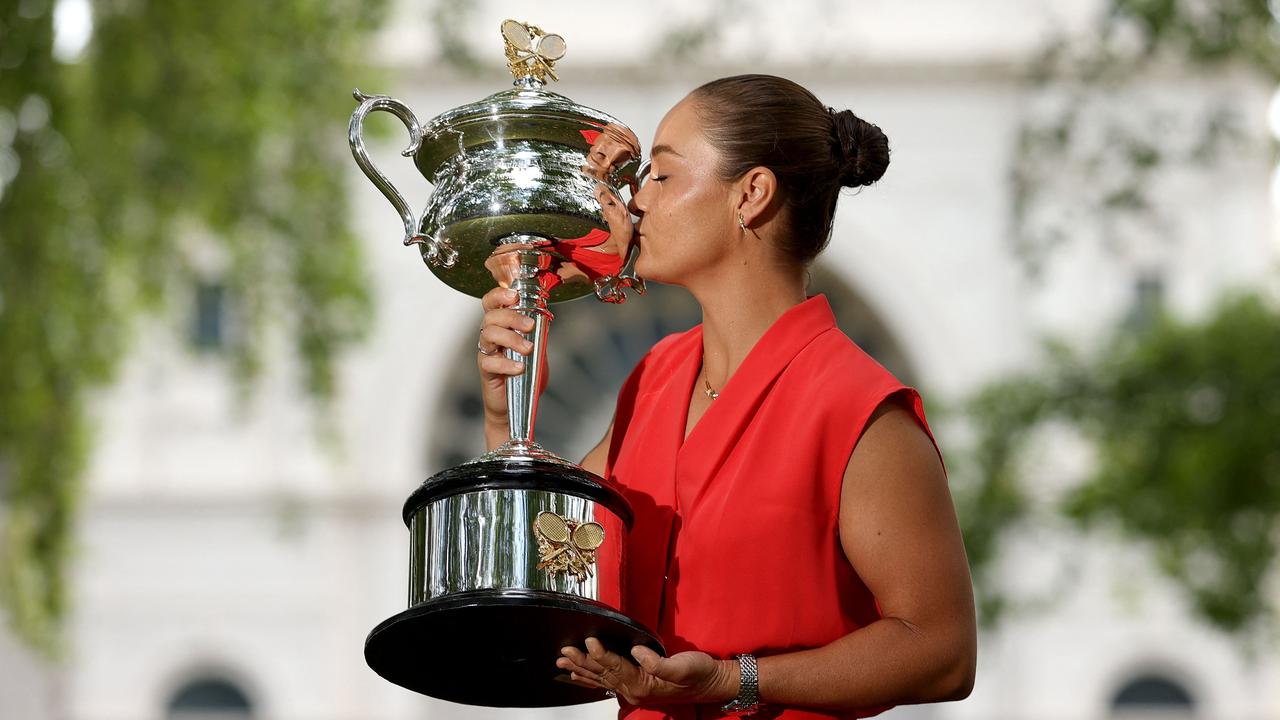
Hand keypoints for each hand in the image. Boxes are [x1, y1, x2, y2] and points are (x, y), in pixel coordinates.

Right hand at [477, 287, 546, 448]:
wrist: (518, 404)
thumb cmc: (525, 374)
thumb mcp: (537, 347)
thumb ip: (538, 331)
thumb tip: (545, 314)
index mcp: (502, 326)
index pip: (492, 302)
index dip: (499, 295)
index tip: (514, 295)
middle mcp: (490, 336)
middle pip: (491, 316)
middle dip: (512, 317)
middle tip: (529, 326)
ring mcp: (487, 353)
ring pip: (488, 335)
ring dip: (511, 338)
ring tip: (527, 349)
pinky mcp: (486, 371)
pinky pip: (490, 362)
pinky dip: (506, 363)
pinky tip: (519, 368)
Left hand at [557, 637, 736, 705]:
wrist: (711, 683)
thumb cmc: (699, 673)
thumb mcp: (684, 666)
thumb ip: (659, 663)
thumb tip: (638, 651)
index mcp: (644, 684)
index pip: (616, 667)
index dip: (601, 654)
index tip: (589, 640)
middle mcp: (634, 689)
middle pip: (602, 674)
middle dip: (582, 662)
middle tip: (563, 652)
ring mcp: (633, 689)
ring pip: (601, 678)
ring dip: (581, 669)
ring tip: (562, 662)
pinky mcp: (635, 684)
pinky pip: (607, 681)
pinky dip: (591, 677)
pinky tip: (579, 674)